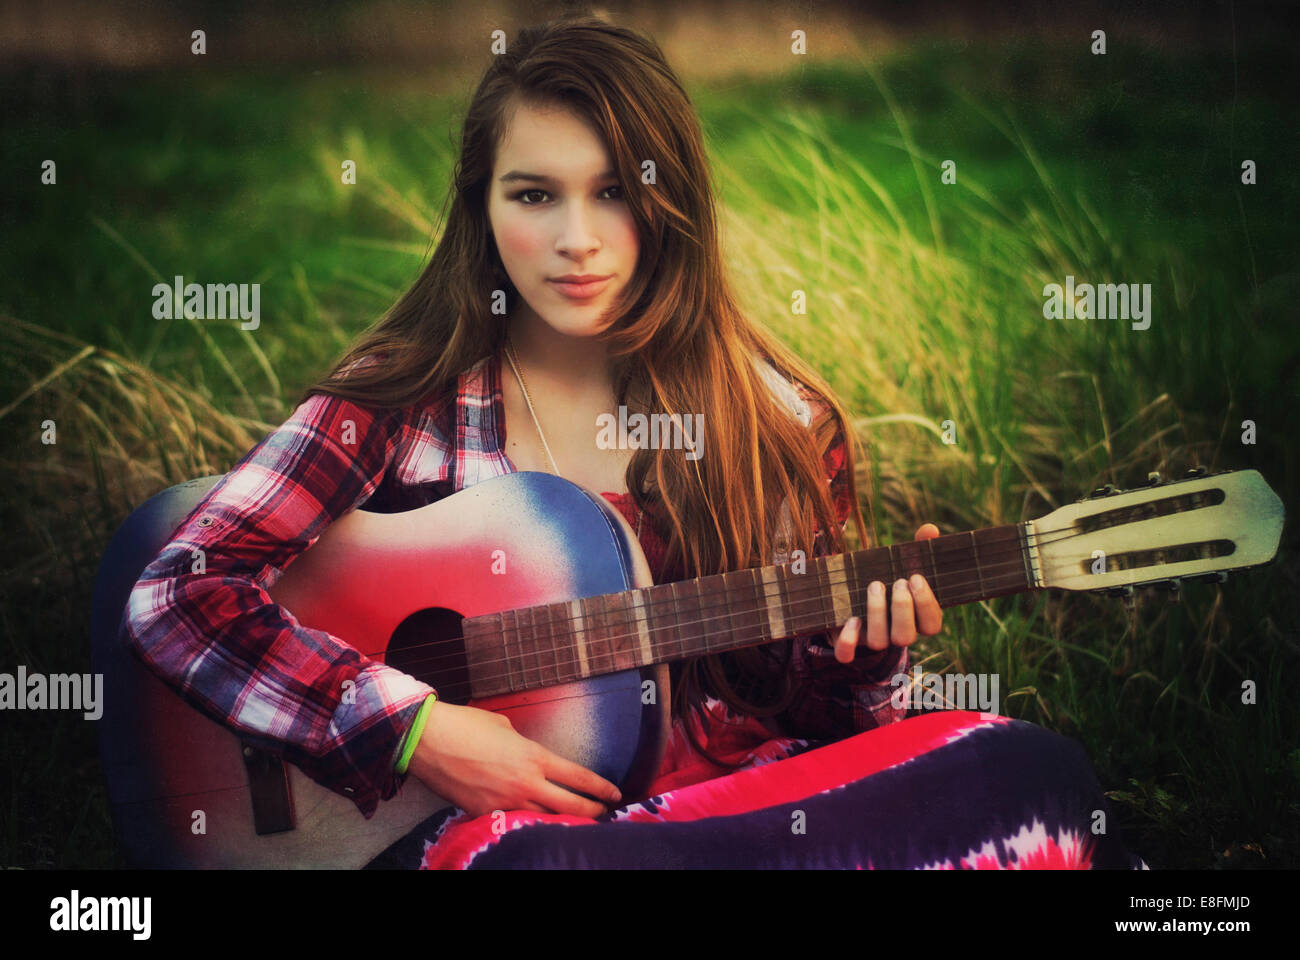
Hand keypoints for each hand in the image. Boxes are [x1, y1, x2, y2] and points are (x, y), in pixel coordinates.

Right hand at [406, 700, 621, 817]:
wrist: (428, 740)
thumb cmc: (466, 725)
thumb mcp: (505, 727)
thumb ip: (524, 745)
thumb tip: (528, 755)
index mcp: (535, 757)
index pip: (579, 778)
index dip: (601, 788)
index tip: (614, 794)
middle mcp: (525, 783)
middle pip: (570, 807)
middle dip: (592, 812)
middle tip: (604, 814)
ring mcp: (505, 802)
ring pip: (545, 820)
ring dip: (563, 823)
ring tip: (577, 824)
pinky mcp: (484, 813)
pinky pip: (514, 823)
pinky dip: (529, 825)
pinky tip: (537, 827)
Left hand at [832, 523, 943, 662]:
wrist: (851, 599)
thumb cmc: (886, 580)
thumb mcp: (901, 564)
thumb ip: (917, 549)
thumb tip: (930, 529)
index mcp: (916, 619)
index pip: (932, 625)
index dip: (927, 605)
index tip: (916, 578)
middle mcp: (896, 633)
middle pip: (906, 637)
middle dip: (903, 608)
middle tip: (897, 582)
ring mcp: (872, 639)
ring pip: (880, 642)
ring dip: (878, 614)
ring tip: (874, 585)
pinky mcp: (848, 642)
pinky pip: (848, 653)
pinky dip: (849, 641)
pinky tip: (851, 620)